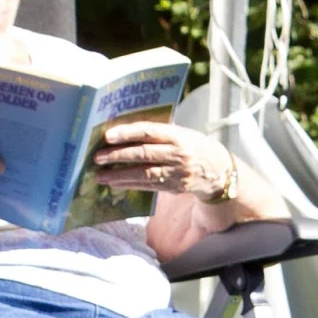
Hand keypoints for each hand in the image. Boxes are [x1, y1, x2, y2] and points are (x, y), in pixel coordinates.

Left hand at [94, 119, 231, 199]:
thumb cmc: (195, 146)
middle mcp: (178, 154)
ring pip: (144, 173)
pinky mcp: (174, 187)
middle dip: (118, 156)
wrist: (220, 170)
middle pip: (144, 154)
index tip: (108, 136)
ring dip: (120, 175)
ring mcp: (176, 173)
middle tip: (98, 157)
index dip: (128, 133)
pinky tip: (115, 183)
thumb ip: (160, 133)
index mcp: (178, 135)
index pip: (149, 131)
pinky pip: (149, 186)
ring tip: (101, 175)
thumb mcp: (183, 133)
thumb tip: (126, 131)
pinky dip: (130, 184)